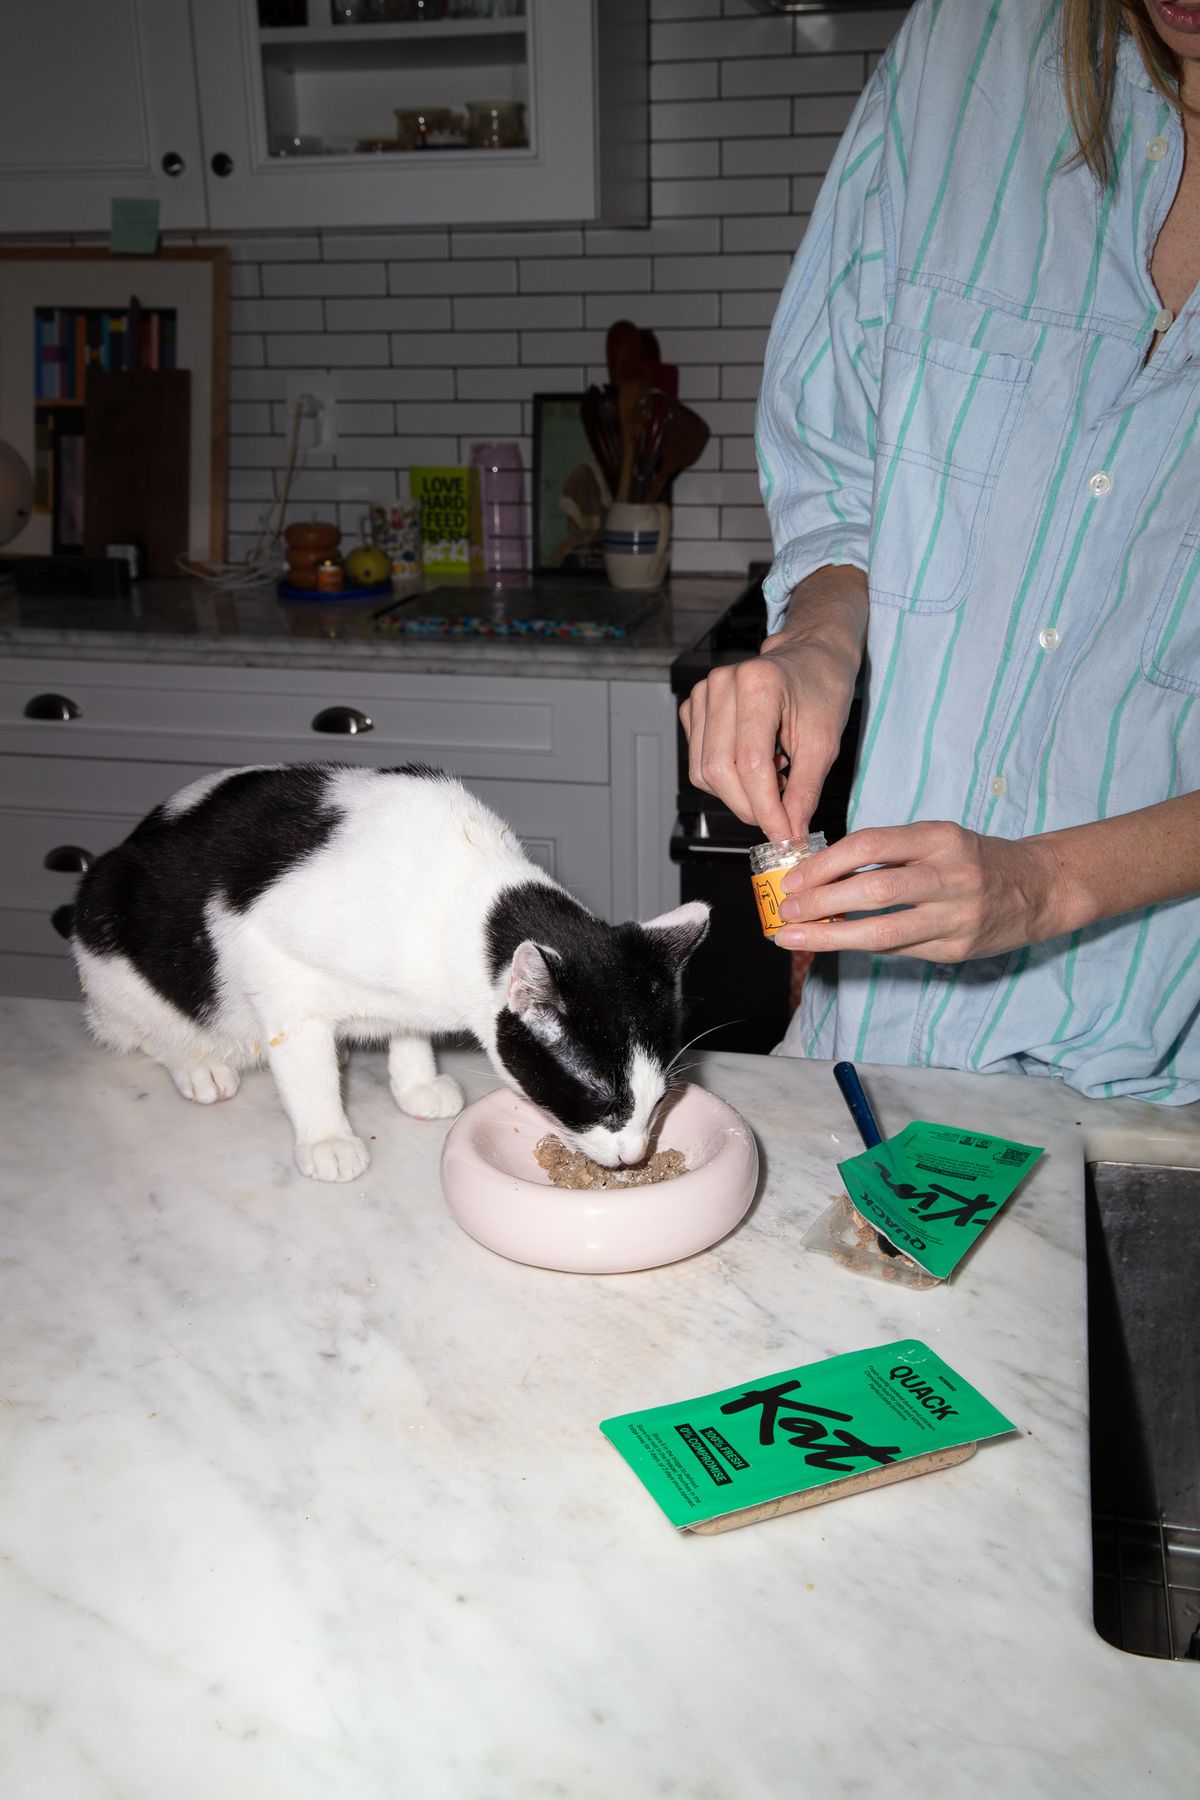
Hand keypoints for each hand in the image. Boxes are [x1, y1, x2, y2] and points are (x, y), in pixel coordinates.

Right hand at [679, 565, 866, 839]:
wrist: (811, 657)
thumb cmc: (821, 689)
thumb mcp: (825, 742)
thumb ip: (804, 790)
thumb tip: (790, 832)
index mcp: (758, 684)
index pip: (751, 763)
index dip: (766, 808)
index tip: (784, 835)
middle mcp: (722, 685)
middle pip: (720, 771)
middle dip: (750, 808)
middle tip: (780, 820)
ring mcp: (703, 694)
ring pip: (704, 772)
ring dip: (738, 795)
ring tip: (772, 782)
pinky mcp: (693, 708)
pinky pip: (699, 763)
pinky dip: (726, 779)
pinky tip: (754, 766)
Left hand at [774, 821, 1071, 961]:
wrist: (1038, 888)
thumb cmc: (975, 859)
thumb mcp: (938, 840)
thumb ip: (889, 854)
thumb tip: (822, 874)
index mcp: (940, 838)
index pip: (871, 844)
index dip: (826, 863)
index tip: (794, 877)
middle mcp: (951, 875)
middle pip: (874, 889)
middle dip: (821, 902)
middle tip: (786, 910)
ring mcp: (956, 917)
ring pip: (883, 932)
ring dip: (831, 936)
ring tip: (795, 936)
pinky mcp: (956, 949)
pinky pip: (899, 950)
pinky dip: (863, 946)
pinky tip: (837, 944)